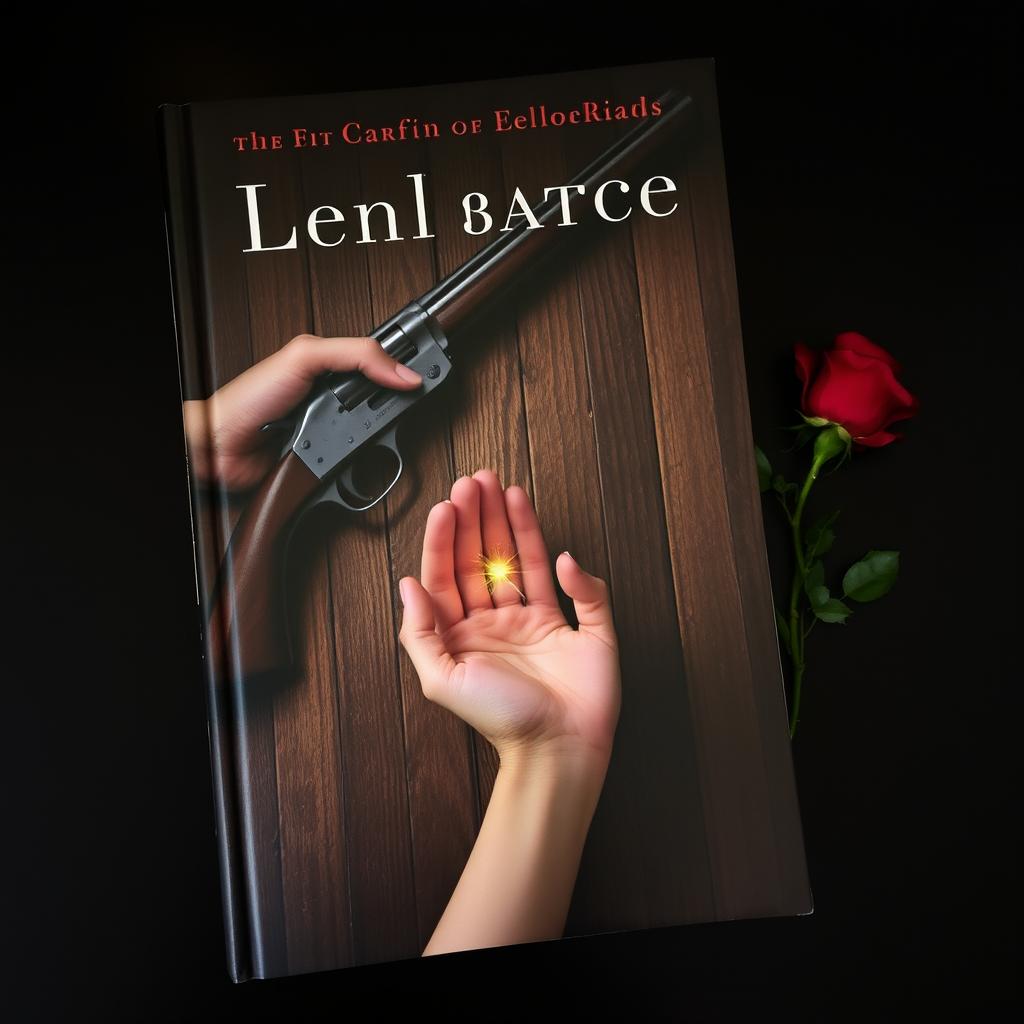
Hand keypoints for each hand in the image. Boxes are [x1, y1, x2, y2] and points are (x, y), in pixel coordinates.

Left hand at [182, 333, 422, 489]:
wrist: (220, 443)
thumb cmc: (253, 396)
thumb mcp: (307, 358)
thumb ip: (356, 356)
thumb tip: (402, 373)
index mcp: (332, 370)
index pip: (380, 363)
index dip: (407, 366)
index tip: (434, 371)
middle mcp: (334, 404)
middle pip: (383, 408)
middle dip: (400, 409)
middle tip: (422, 402)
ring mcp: (330, 438)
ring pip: (373, 445)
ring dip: (381, 447)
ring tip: (391, 437)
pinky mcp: (324, 470)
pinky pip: (354, 476)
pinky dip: (361, 477)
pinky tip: (361, 469)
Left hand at [397, 469, 620, 768]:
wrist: (557, 750)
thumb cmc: (500, 719)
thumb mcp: (442, 680)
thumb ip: (420, 632)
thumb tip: (407, 584)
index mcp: (466, 633)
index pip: (451, 574)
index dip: (447, 538)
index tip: (447, 505)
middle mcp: (501, 622)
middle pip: (486, 558)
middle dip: (479, 518)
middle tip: (476, 481)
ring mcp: (542, 623)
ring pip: (525, 562)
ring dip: (515, 525)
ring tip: (505, 488)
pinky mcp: (583, 630)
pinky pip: (581, 592)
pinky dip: (573, 572)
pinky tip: (559, 552)